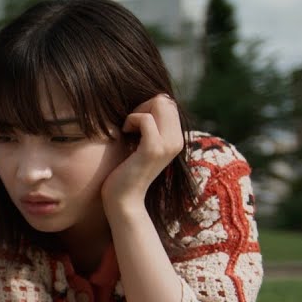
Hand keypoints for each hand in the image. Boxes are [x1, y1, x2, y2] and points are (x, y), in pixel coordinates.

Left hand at [101, 94, 183, 210]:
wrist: (124, 200)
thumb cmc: (125, 172)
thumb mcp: (141, 145)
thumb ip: (148, 128)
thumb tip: (144, 104)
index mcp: (176, 138)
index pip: (169, 103)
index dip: (148, 105)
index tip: (134, 123)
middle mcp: (177, 140)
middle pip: (165, 100)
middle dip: (143, 105)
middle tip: (129, 125)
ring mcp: (167, 145)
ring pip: (159, 104)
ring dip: (137, 112)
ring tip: (128, 130)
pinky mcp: (153, 149)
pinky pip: (145, 119)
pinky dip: (131, 120)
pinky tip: (124, 133)